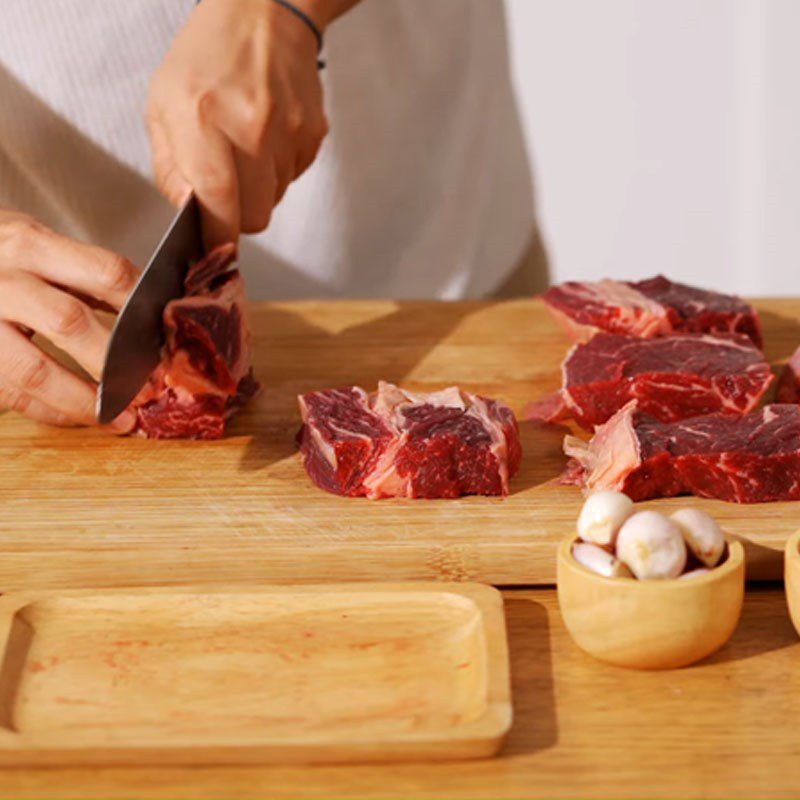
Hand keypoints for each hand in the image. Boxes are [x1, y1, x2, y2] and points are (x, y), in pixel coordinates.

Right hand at [0, 211, 138, 430]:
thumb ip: (83, 273)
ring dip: (84, 400)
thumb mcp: (33, 244)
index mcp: (29, 244)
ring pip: (35, 370)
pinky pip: (13, 394)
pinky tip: (80, 416)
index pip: (105, 273)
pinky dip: (51, 411)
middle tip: (149, 387)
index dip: (141, 308)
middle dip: (114, 362)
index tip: (164, 336)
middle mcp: (2, 281)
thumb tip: (149, 312)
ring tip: (121, 418)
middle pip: (70, 323)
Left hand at [147, 0, 328, 248]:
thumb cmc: (207, 58)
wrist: (265, 13)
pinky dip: (278, 169)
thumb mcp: (163, 105)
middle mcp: (251, 125)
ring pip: (275, 199)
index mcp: (203, 117)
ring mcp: (289, 130)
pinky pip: (294, 177)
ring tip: (246, 147)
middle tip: (227, 192)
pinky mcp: (313, 134)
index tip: (213, 251)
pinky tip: (267, 136)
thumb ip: (171, 168)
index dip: (216, 238)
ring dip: (258, 188)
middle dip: (238, 215)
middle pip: (254, 216)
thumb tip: (190, 213)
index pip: (218, 201)